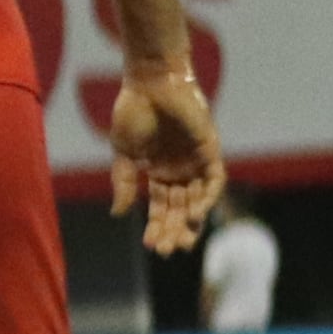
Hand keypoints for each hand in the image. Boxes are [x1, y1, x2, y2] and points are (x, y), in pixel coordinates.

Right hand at [106, 61, 221, 253]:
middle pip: (180, 208)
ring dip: (191, 221)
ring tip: (182, 240)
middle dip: (174, 230)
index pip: (161, 206)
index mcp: (159, 170)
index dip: (157, 226)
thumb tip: (119, 213)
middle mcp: (179, 170)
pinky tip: (195, 214)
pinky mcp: (210, 151)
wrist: (151, 83)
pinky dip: (206, 199)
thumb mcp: (123, 152)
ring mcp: (196, 162)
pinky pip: (213, 182)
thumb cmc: (134, 111)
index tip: (150, 246)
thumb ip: (123, 182)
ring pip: (197, 200)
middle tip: (167, 251)